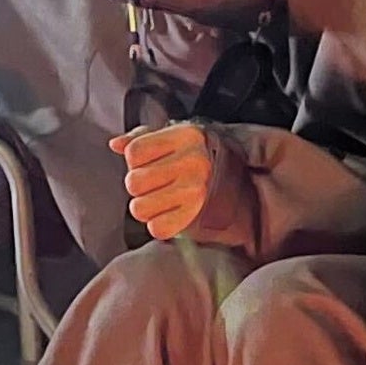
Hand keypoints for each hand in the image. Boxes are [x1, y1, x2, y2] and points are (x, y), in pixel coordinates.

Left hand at [113, 122, 247, 241]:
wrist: (250, 192)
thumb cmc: (210, 161)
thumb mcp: (182, 137)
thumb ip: (145, 136)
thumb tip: (115, 143)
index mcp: (188, 136)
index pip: (134, 152)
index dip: (137, 160)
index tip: (153, 163)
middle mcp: (193, 162)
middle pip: (133, 182)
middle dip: (141, 186)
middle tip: (159, 185)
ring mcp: (196, 191)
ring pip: (139, 208)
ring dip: (147, 207)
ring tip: (164, 201)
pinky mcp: (196, 218)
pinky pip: (156, 228)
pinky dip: (160, 225)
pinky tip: (172, 216)